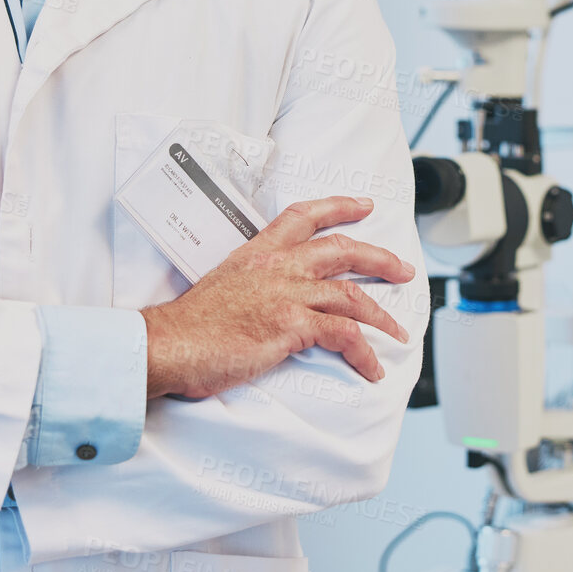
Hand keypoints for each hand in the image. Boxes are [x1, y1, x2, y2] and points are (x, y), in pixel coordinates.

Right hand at [140, 194, 417, 399]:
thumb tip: (270, 299)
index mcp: (259, 252)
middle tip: (402, 269)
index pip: (303, 216)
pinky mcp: (291, 326)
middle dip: (379, 258)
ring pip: (352, 294)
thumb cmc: (190, 325)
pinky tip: (373, 366)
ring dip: (383, 315)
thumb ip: (254, 284)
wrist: (169, 344)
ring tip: (398, 331)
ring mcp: (286, 294)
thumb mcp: (224, 285)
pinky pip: (344, 336)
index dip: (339, 206)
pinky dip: (365, 353)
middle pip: (341, 249)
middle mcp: (277, 266)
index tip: (364, 205)